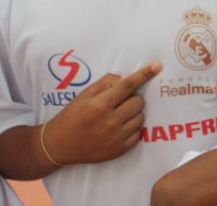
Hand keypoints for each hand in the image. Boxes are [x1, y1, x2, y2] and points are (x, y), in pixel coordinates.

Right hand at [44, 63, 160, 164]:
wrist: (60, 145)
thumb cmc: (72, 116)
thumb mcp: (84, 95)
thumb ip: (106, 84)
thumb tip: (126, 78)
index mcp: (100, 105)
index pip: (127, 85)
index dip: (144, 74)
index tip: (157, 66)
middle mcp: (110, 121)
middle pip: (138, 101)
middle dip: (132, 98)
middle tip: (119, 102)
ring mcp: (116, 137)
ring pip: (140, 117)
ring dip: (133, 113)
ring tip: (117, 116)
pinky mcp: (120, 150)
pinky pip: (139, 133)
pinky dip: (132, 128)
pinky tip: (119, 128)